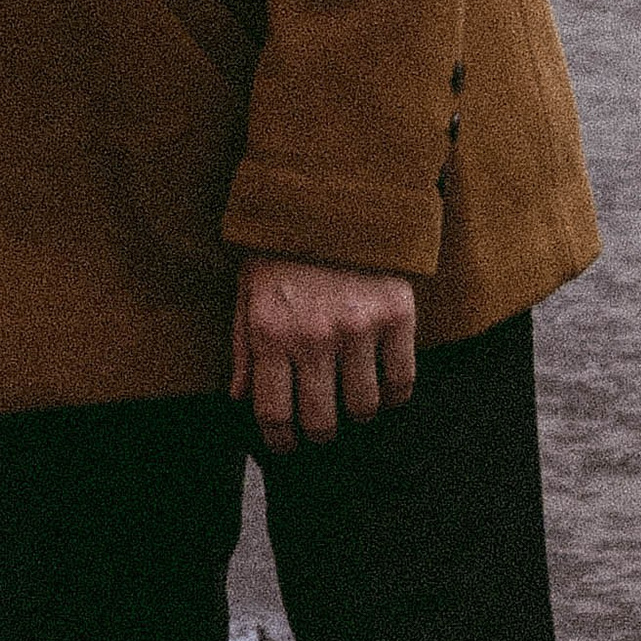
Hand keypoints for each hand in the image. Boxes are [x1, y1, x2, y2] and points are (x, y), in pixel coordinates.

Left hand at [230, 255, 416, 454]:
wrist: (332, 195)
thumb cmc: (282, 246)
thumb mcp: (248, 290)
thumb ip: (242, 347)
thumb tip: (239, 398)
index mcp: (270, 332)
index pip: (273, 412)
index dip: (280, 440)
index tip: (286, 445)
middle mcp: (313, 336)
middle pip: (320, 421)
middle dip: (319, 432)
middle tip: (321, 426)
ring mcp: (358, 327)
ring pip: (363, 407)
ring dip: (357, 411)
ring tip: (352, 397)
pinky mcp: (396, 314)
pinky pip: (401, 381)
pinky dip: (394, 393)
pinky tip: (384, 385)